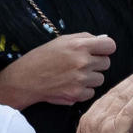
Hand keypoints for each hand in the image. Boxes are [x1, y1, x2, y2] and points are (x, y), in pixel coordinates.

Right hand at [0, 31, 114, 106]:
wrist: (22, 80)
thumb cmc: (41, 57)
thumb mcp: (62, 41)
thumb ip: (85, 38)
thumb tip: (103, 40)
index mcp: (80, 46)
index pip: (110, 45)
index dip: (105, 48)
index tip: (99, 51)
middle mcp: (82, 62)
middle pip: (106, 63)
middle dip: (96, 63)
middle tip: (81, 64)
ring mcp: (80, 79)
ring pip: (100, 79)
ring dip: (90, 78)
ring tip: (74, 75)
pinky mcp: (76, 94)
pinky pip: (91, 92)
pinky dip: (83, 91)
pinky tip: (71, 85)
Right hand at [66, 66, 132, 132]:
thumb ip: (99, 124)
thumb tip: (111, 116)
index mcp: (89, 117)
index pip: (108, 96)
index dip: (122, 86)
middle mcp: (95, 116)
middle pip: (115, 93)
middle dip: (131, 80)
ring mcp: (104, 122)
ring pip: (121, 98)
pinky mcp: (114, 130)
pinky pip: (127, 111)